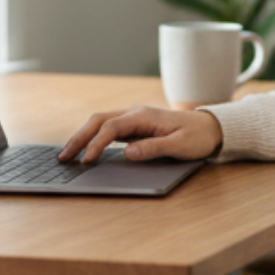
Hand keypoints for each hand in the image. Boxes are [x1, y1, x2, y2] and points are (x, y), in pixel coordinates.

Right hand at [57, 105, 223, 163]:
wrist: (211, 127)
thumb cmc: (197, 137)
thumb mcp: (180, 145)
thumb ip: (154, 148)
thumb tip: (128, 153)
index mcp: (144, 116)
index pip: (111, 128)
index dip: (96, 144)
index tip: (86, 161)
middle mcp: (136, 113)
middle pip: (99, 120)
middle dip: (79, 137)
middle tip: (63, 157)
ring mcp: (134, 119)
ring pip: (101, 123)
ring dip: (83, 136)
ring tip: (67, 154)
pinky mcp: (135, 126)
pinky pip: (108, 129)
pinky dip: (93, 138)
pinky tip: (85, 150)